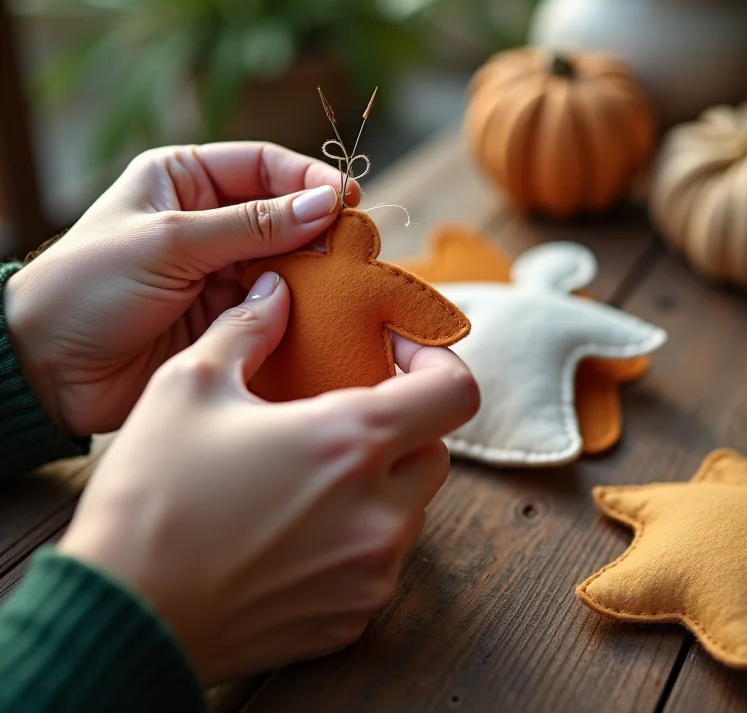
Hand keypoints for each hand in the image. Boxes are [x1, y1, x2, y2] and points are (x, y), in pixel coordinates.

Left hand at [4, 142, 359, 436]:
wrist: (51, 368)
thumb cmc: (92, 286)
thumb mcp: (173, 241)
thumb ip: (252, 225)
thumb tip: (324, 203)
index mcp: (184, 180)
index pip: (262, 165)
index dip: (306, 177)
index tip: (345, 198)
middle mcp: (206, 221)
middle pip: (280, 213)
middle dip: (316, 227)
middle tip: (355, 244)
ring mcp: (218, 270)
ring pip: (283, 261)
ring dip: (312, 270)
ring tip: (345, 279)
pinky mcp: (225, 316)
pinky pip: (274, 304)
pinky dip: (298, 307)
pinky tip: (322, 311)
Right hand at [58, 276, 479, 681]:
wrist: (126, 618)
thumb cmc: (153, 498)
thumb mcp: (190, 387)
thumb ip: (248, 328)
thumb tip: (274, 292)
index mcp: (350, 444)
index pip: (455, 393)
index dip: (437, 363)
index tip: (397, 357)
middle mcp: (378, 513)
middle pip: (435, 449)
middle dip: (403, 425)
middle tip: (347, 414)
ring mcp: (371, 572)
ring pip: (411, 507)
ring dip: (380, 481)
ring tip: (314, 472)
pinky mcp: (352, 616)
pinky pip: (381, 559)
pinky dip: (358, 533)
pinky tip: (298, 527)